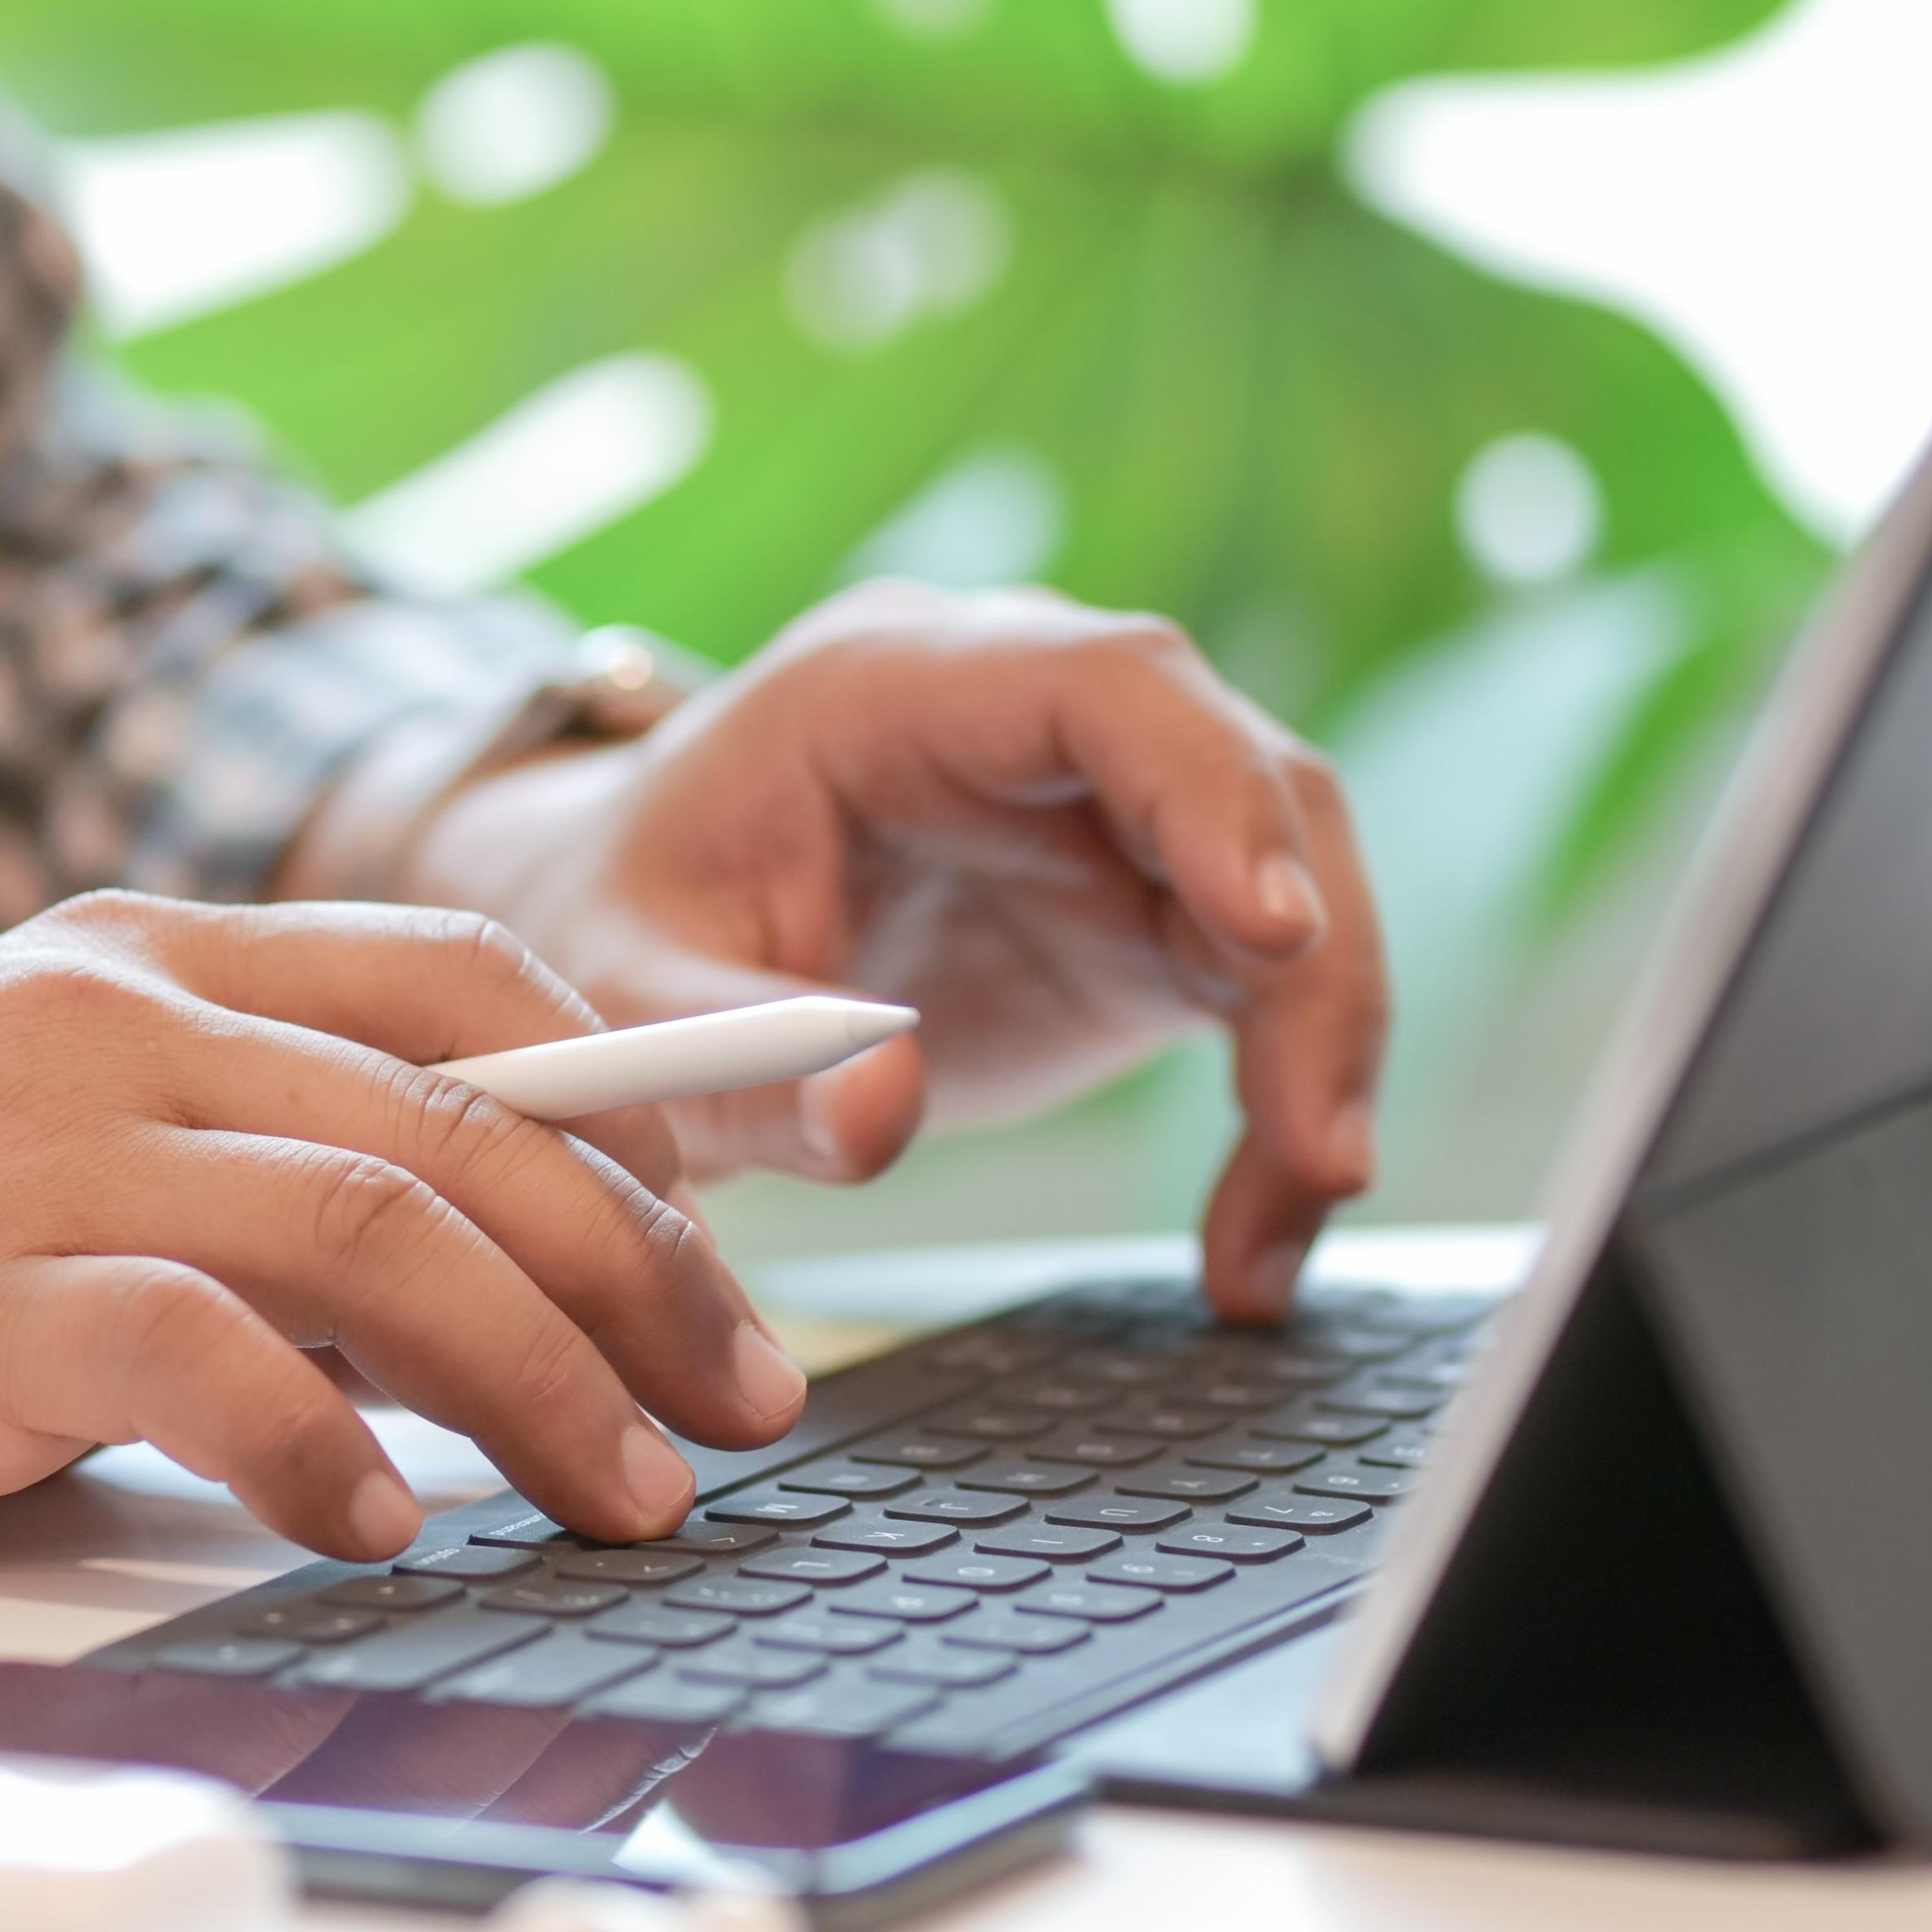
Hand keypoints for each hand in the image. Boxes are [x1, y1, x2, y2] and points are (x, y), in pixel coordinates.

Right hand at [0, 893, 807, 1566]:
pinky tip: (388, 1524)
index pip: (459, 979)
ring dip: (541, 1371)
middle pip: (462, 1109)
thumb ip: (223, 1165)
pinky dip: (321, 1440)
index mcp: (134, 961)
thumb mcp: (27, 1141)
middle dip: (645, 1262)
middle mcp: (102, 1019)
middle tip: (749, 1399)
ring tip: (631, 1494)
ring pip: (377, 1220)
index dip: (644, 1088)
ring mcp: (28, 1145)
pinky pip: (197, 1348)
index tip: (758, 1212)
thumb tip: (466, 1284)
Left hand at [393, 585, 1387, 1321]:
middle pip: (1245, 782)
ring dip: (1317, 1054)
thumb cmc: (614, 926)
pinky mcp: (1140, 917)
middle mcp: (1024, 721)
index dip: (1210, 792)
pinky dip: (1284, 1112)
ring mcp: (1100, 813)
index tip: (1272, 933)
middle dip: (1310, 960)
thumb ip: (739, 1057)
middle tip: (1314, 1144)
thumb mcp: (630, 998)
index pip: (1106, 684)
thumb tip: (879, 1116)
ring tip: (1282, 1226)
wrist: (617, 934)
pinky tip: (1253, 1246)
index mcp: (889, 685)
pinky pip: (1266, 994)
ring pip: (1290, 890)